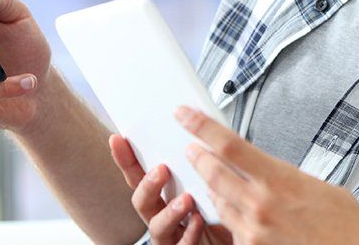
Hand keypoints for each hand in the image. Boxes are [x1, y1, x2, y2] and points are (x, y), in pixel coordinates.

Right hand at [109, 134, 231, 244]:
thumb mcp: (209, 180)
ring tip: (186, 199)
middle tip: (161, 169)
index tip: (118, 138)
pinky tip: (199, 220)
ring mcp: (172, 235)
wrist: (240, 235)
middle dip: (148, 184)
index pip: (139, 175)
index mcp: (164, 194)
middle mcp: (162, 215)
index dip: (126, 159)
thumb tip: (200, 124)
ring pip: (158, 226)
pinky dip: (190, 232)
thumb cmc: (222, 207)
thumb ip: (201, 161)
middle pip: (143, 201)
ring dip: (170, 211)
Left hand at [176, 106, 358, 244]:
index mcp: (279, 181)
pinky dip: (232, 216)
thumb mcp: (319, 186)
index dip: (201, 126)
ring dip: (214, 188)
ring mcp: (252, 231)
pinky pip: (231, 228)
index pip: (229, 145)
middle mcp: (260, 206)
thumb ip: (285, 175)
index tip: (186, 114)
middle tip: (192, 147)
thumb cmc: (345, 226)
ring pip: (218, 202)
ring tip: (218, 179)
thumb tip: (268, 170)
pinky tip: (241, 212)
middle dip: (198, 156)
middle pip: (212, 172)